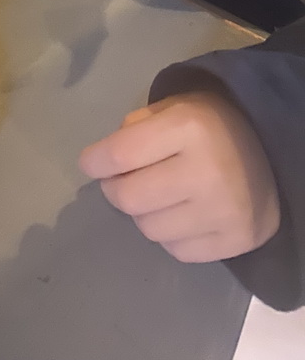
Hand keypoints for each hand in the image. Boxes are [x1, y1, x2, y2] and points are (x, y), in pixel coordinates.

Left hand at [79, 92, 279, 262]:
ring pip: (148, 228)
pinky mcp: (234, 241)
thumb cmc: (207, 126)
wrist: (269, 154)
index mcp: (188, 128)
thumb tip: (102, 163)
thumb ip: (134, 129)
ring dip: (143, 213)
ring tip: (158, 195)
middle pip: (130, 198)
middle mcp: (207, 171)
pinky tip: (182, 213)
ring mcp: (223, 211)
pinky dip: (169, 234)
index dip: (96, 161)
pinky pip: (175, 250)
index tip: (89, 164)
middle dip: (115, 189)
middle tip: (121, 181)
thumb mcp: (170, 109)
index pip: (122, 153)